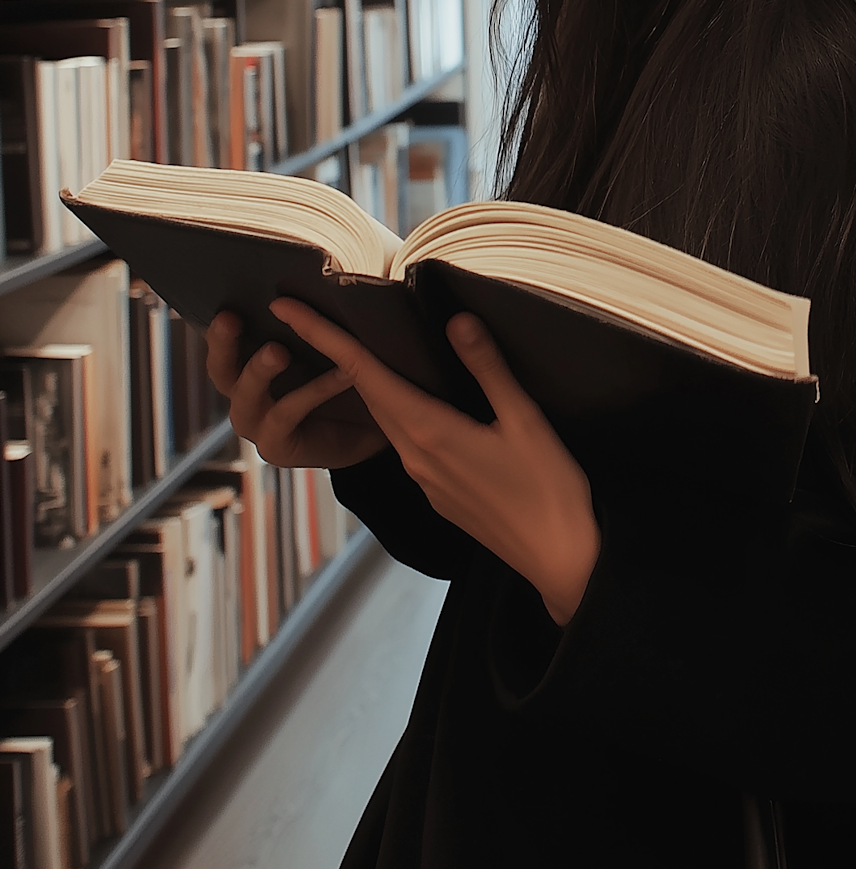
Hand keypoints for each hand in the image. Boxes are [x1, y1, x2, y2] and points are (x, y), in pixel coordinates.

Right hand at [206, 311, 389, 471]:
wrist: (377, 429)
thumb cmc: (351, 376)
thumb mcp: (335, 340)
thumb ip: (319, 314)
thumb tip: (320, 271)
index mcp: (252, 364)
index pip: (224, 341)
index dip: (219, 324)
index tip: (225, 300)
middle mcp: (246, 395)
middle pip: (221, 370)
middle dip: (222, 343)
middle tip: (230, 317)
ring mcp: (258, 424)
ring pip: (245, 397)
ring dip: (258, 370)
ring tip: (278, 351)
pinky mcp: (276, 447)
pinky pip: (286, 414)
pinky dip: (313, 390)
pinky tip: (343, 374)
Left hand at [269, 298, 600, 623]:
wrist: (558, 559)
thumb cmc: (547, 488)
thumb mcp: (524, 421)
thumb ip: (487, 369)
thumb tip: (455, 320)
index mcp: (429, 433)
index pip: (363, 374)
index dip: (323, 337)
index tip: (285, 309)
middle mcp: (414, 456)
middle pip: (365, 394)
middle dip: (333, 354)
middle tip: (307, 315)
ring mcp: (423, 478)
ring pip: (384, 418)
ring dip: (362, 382)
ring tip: (350, 347)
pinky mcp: (438, 492)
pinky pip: (404, 439)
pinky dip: (393, 408)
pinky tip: (409, 396)